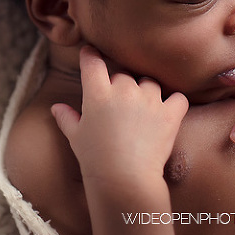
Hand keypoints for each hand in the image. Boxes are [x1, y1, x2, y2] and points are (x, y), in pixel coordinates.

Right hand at [51, 46, 188, 188]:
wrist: (124, 180)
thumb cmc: (95, 159)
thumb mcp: (75, 137)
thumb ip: (67, 118)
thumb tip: (56, 108)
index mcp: (97, 93)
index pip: (93, 62)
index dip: (90, 56)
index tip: (91, 53)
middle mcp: (123, 90)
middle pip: (123, 75)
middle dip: (120, 86)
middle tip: (118, 107)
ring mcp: (149, 100)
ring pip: (149, 83)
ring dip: (146, 92)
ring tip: (142, 112)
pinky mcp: (170, 114)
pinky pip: (178, 98)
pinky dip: (174, 103)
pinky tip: (168, 113)